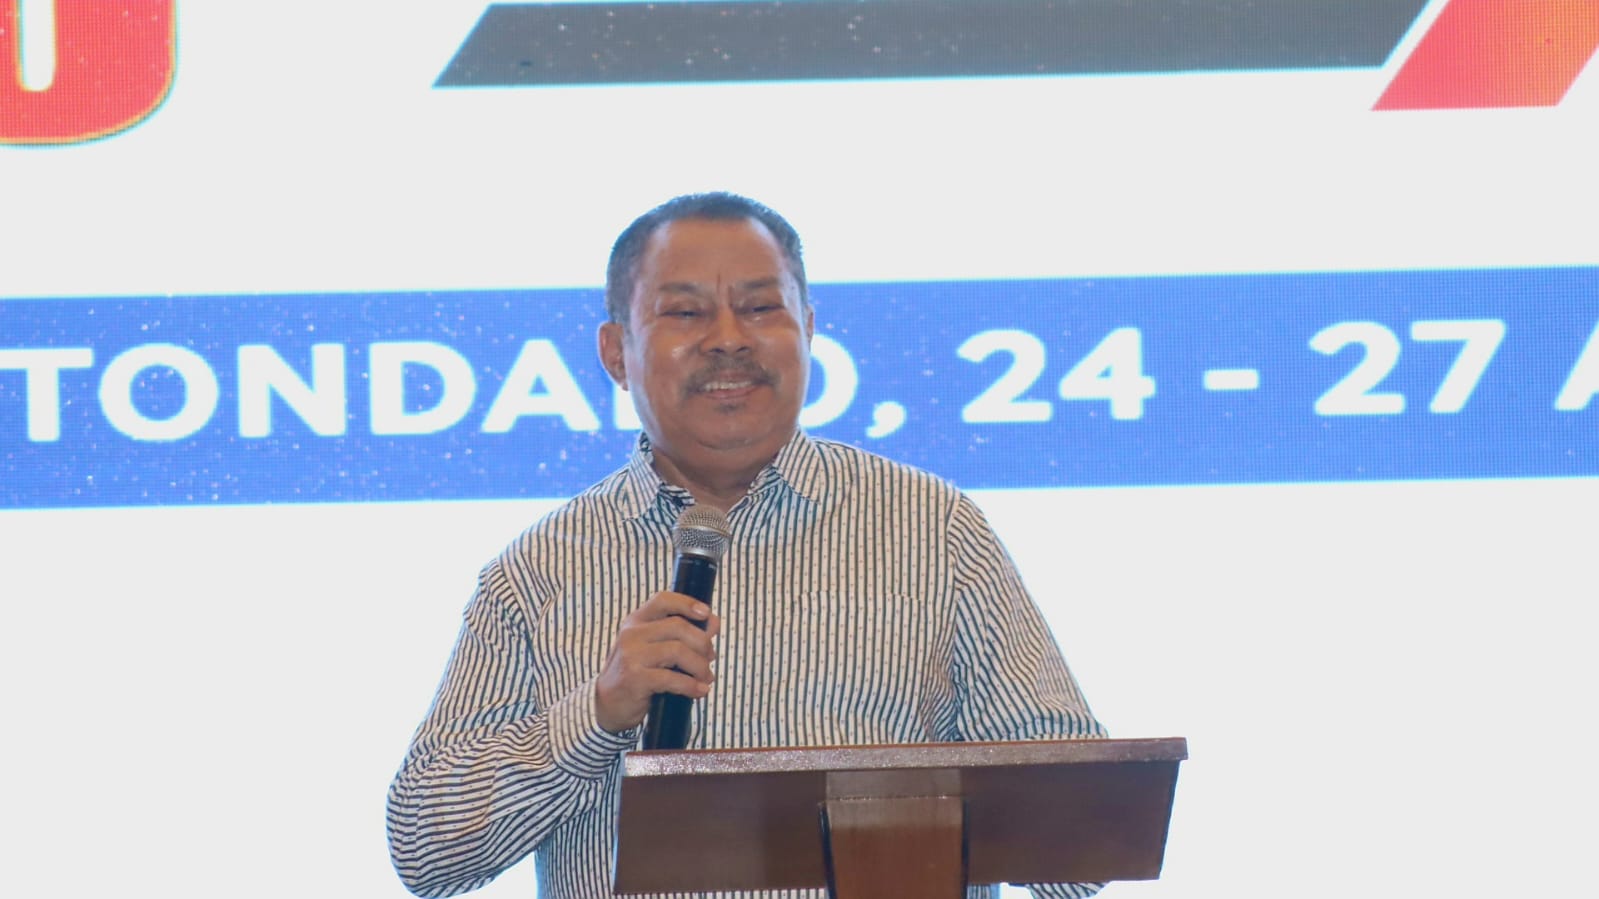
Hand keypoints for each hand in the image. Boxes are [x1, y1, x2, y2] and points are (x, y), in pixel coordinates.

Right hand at [593, 591, 719, 733]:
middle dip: (702, 643)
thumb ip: (682, 634)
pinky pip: (672, 678)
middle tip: (710, 658)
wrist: (607, 704)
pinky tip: (700, 690)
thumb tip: (713, 622)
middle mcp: (631, 634)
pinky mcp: (635, 679)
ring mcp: (632, 655)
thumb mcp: (654, 648)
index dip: (687, 603)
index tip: (706, 613)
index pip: (663, 600)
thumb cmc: (636, 673)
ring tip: (706, 677)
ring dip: (700, 666)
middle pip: (678, 626)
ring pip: (678, 651)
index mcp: (636, 621)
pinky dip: (692, 685)